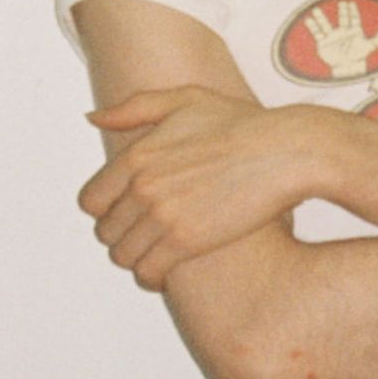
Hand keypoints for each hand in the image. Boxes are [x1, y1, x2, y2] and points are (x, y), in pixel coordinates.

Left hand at [80, 86, 313, 289]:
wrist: (286, 151)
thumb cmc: (242, 124)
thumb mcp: (184, 100)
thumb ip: (134, 108)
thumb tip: (93, 119)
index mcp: (135, 156)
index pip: (91, 201)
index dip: (106, 212)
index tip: (126, 215)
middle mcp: (142, 187)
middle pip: (105, 232)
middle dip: (122, 238)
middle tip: (145, 239)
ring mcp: (162, 215)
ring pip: (122, 256)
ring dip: (136, 260)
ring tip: (156, 256)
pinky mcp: (187, 242)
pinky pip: (148, 272)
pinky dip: (152, 278)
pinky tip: (167, 274)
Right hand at [303, 0, 377, 77]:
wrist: (347, 69)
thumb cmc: (359, 58)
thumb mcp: (371, 46)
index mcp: (354, 32)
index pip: (353, 19)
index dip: (352, 11)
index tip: (350, 3)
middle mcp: (343, 33)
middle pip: (342, 19)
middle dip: (342, 11)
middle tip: (341, 2)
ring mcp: (332, 37)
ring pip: (325, 24)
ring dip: (320, 17)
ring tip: (316, 10)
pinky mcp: (323, 43)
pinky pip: (317, 33)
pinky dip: (312, 27)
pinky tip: (308, 20)